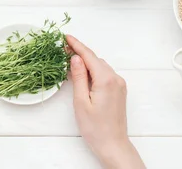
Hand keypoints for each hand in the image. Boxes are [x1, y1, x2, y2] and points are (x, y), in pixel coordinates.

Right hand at [66, 35, 144, 168]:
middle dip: (79, 53)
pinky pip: (104, 74)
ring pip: (100, 66)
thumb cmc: (95, 127)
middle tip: (63, 49)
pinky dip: (93, 70)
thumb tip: (75, 58)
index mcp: (106, 80)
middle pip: (95, 59)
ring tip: (69, 62)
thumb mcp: (81, 101)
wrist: (112, 144)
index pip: (89, 56)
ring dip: (86, 62)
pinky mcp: (119, 91)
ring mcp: (119, 84)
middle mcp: (115, 79)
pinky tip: (82, 74)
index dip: (76, 45)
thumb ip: (78, 77)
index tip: (65, 37)